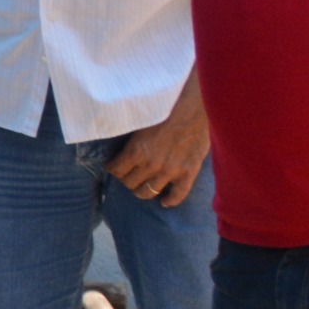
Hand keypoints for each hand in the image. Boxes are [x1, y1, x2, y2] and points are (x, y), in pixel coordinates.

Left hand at [109, 76, 210, 204]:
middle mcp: (151, 164)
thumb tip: (117, 139)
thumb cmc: (165, 108)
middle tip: (128, 175)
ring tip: (142, 187)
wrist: (194, 107)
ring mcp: (170, 171)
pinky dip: (170, 201)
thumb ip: (130, 137)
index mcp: (136, 150)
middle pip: (130, 183)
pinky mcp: (189, 172)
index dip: (113, 168)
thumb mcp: (140, 121)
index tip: (113, 166)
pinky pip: (178, 195)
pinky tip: (165, 202)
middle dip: (126, 179)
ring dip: (143, 191)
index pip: (116, 170)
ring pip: (149, 192)